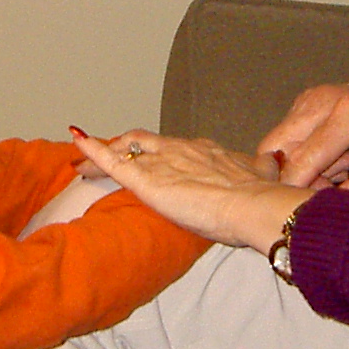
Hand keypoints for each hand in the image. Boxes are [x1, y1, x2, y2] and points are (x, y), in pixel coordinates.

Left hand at [70, 128, 306, 253]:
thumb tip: (272, 160)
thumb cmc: (258, 195)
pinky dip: (92, 151)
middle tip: (107, 158)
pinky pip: (112, 161)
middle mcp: (179, 149)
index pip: (170, 148)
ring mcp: (161, 161)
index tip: (146, 158)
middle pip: (142, 143)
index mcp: (203, 150)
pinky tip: (76, 145)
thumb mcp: (263, 173)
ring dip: (101, 156)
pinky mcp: (146, 179)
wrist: (253, 204)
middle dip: (123, 149)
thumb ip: (262, 167)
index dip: (154, 153)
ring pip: (123, 151)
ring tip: (83, 165)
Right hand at [259, 53, 348, 194]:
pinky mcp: (303, 104)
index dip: (301, 191)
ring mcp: (307, 100)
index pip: (304, 159)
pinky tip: (334, 159)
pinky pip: (285, 140)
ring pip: (278, 148)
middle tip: (335, 185)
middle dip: (298, 179)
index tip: (318, 209)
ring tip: (342, 170)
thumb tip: (332, 208)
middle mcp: (320, 101)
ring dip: (300, 168)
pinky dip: (302, 158)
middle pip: (279, 152)